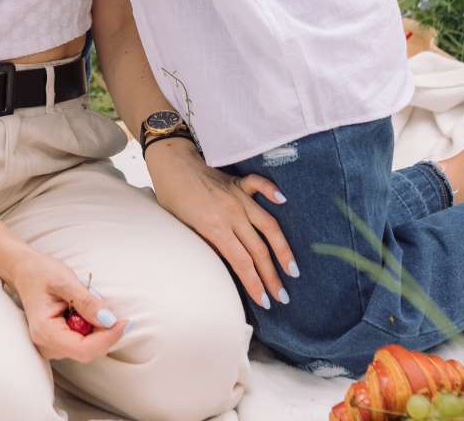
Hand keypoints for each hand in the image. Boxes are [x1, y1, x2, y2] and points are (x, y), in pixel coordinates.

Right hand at [5, 249, 125, 361]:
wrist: (25, 271)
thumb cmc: (41, 272)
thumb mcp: (65, 280)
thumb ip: (86, 302)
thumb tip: (108, 320)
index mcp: (44, 331)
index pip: (82, 349)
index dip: (107, 338)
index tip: (123, 322)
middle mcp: (46, 345)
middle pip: (87, 352)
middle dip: (105, 335)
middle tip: (115, 314)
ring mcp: (51, 347)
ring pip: (86, 350)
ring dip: (99, 333)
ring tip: (93, 308)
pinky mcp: (57, 343)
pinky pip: (82, 344)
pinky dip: (92, 331)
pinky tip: (86, 314)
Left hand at [142, 139, 296, 308]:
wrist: (170, 162)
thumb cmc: (172, 197)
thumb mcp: (182, 228)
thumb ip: (205, 247)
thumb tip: (224, 266)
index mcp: (215, 228)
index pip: (242, 263)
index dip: (255, 284)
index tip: (266, 301)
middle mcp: (232, 214)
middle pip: (258, 251)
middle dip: (272, 277)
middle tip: (283, 297)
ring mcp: (238, 197)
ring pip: (268, 225)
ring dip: (283, 249)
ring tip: (293, 269)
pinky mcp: (239, 183)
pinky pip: (260, 186)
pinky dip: (273, 192)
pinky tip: (284, 201)